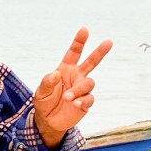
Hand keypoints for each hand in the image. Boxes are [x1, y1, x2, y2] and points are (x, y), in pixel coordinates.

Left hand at [33, 28, 112, 146]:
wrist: (48, 120)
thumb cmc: (44, 102)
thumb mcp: (41, 92)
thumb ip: (47, 82)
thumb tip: (56, 74)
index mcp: (66, 69)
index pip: (74, 53)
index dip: (79, 41)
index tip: (84, 30)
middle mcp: (76, 77)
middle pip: (91, 62)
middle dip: (99, 52)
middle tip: (108, 42)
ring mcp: (82, 89)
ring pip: (89, 83)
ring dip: (79, 89)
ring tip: (68, 97)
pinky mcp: (85, 103)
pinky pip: (89, 99)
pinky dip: (83, 100)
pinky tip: (76, 104)